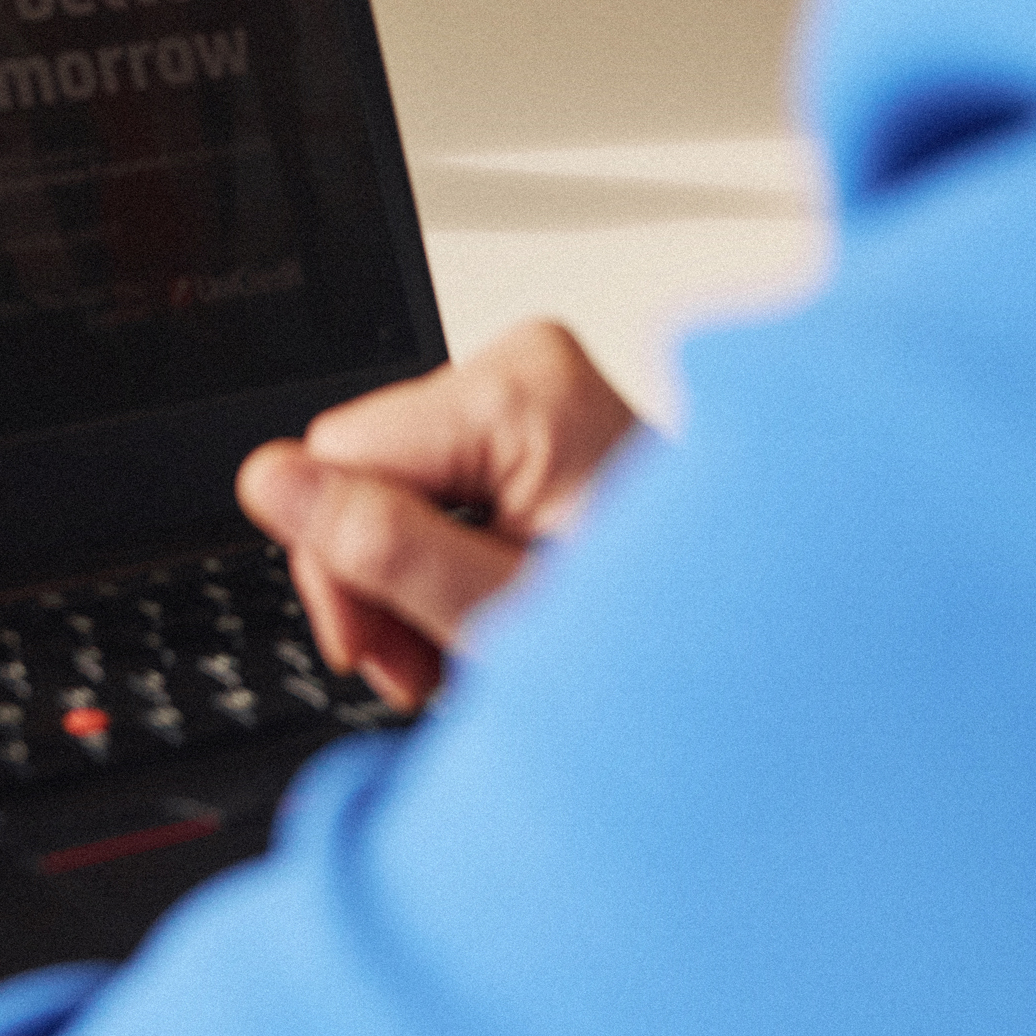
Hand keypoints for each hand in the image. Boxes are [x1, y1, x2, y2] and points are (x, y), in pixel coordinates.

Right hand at [237, 320, 647, 711]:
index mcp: (521, 391)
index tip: (378, 646)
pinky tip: (483, 612)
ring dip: (409, 580)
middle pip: (362, 468)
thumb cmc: (670, 649)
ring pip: (393, 484)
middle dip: (378, 576)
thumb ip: (383, 546)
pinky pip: (440, 485)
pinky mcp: (539, 425)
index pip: (337, 453)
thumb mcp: (499, 613)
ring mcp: (537, 394)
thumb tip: (273, 481)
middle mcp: (527, 369)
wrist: (762, 665)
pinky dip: (446, 560)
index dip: (337, 561)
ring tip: (461, 653)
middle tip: (423, 667)